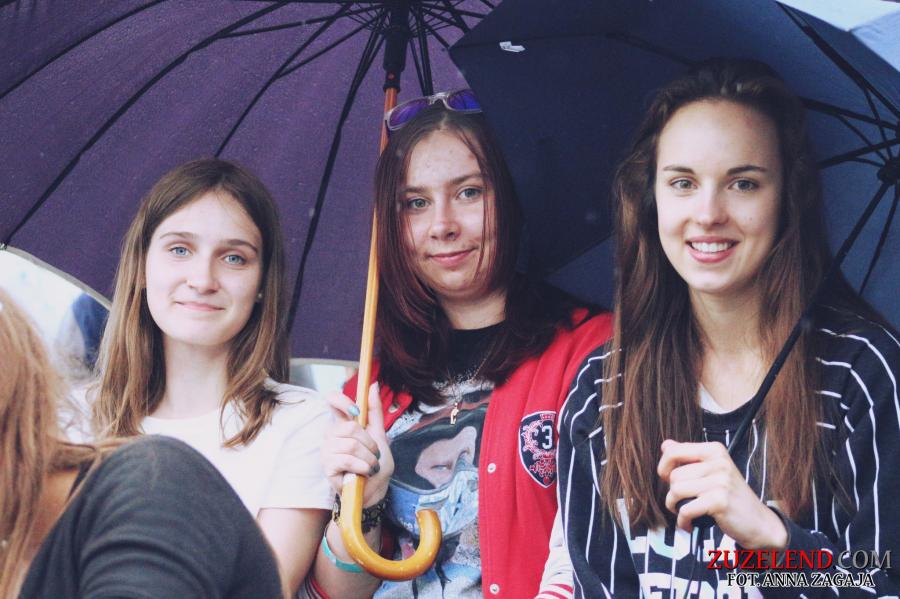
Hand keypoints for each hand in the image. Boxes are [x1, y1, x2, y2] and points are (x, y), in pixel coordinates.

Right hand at [321, 383, 393, 507]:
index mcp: (343, 424)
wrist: (375, 489)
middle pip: (350, 427)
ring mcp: (327, 450)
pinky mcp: (327, 466)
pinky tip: (364, 473)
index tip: (356, 410)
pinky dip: (362, 467)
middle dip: (370, 443)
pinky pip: (347, 459)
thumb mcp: (380, 434)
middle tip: (374, 455)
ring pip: (351, 444)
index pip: (332, 401)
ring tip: (370, 466)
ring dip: (368, 458)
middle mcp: (332, 435)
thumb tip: (374, 385)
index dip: (341, 399)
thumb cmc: (376, 463)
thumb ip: (375, 411)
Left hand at [657, 440, 787, 549]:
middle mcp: (718, 462)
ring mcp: (720, 481)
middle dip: (673, 493)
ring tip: (685, 513)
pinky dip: (683, 521)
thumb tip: (665, 445)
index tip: (667, 479)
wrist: (759, 522)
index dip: (663, 468)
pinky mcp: (719, 501)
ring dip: (675, 507)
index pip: (673, 451)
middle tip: (684, 502)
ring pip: (676, 491)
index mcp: (714, 450)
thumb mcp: (712, 471)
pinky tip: (689, 524)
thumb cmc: (731, 497)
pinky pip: (685, 510)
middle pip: (674, 475)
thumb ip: (688, 457)